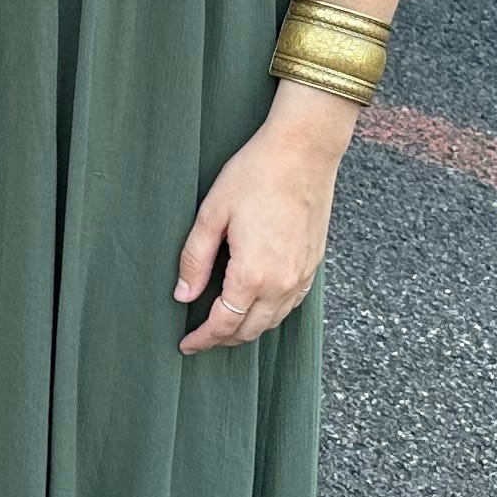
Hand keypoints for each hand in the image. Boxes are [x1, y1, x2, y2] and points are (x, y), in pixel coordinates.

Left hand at [173, 88, 348, 353]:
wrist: (303, 152)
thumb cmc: (255, 175)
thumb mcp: (212, 214)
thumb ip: (195, 259)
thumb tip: (183, 295)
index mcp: (252, 274)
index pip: (224, 324)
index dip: (203, 338)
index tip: (186, 345)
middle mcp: (282, 283)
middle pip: (250, 330)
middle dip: (223, 339)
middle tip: (201, 337)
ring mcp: (302, 276)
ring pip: (272, 321)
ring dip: (247, 329)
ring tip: (224, 324)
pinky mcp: (314, 265)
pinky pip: (291, 304)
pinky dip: (270, 313)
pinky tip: (255, 304)